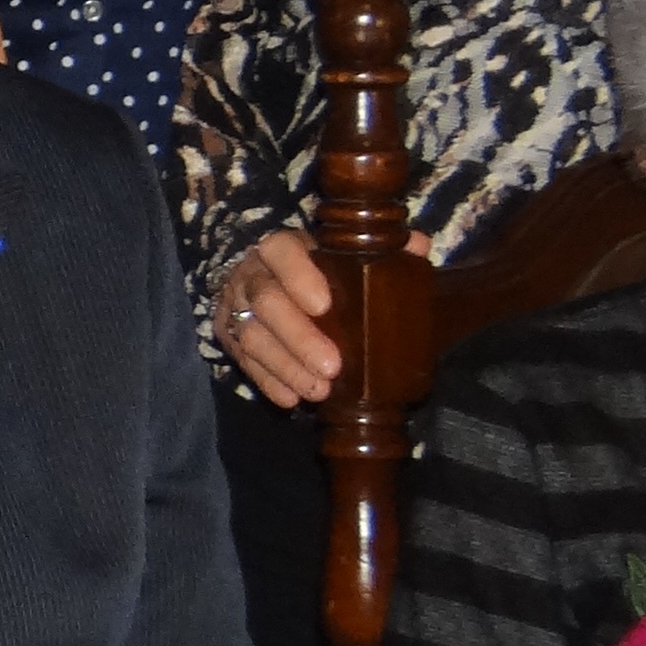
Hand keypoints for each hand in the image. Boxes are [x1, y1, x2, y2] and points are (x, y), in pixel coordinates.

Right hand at [211, 224, 430, 406]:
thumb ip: (384, 248)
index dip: (299, 276)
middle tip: (332, 366)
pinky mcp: (227, 334)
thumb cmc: (318, 267)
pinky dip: (267, 381)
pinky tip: (292, 399)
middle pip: (266, 301)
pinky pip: (242, 360)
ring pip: (251, 335)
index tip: (325, 305)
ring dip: (285, 366)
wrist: (264, 276)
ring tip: (319, 391)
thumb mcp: (345, 251)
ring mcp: (236, 305)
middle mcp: (253, 273)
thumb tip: (419, 247)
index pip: (281, 251)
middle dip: (298, 337)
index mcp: (283, 247)